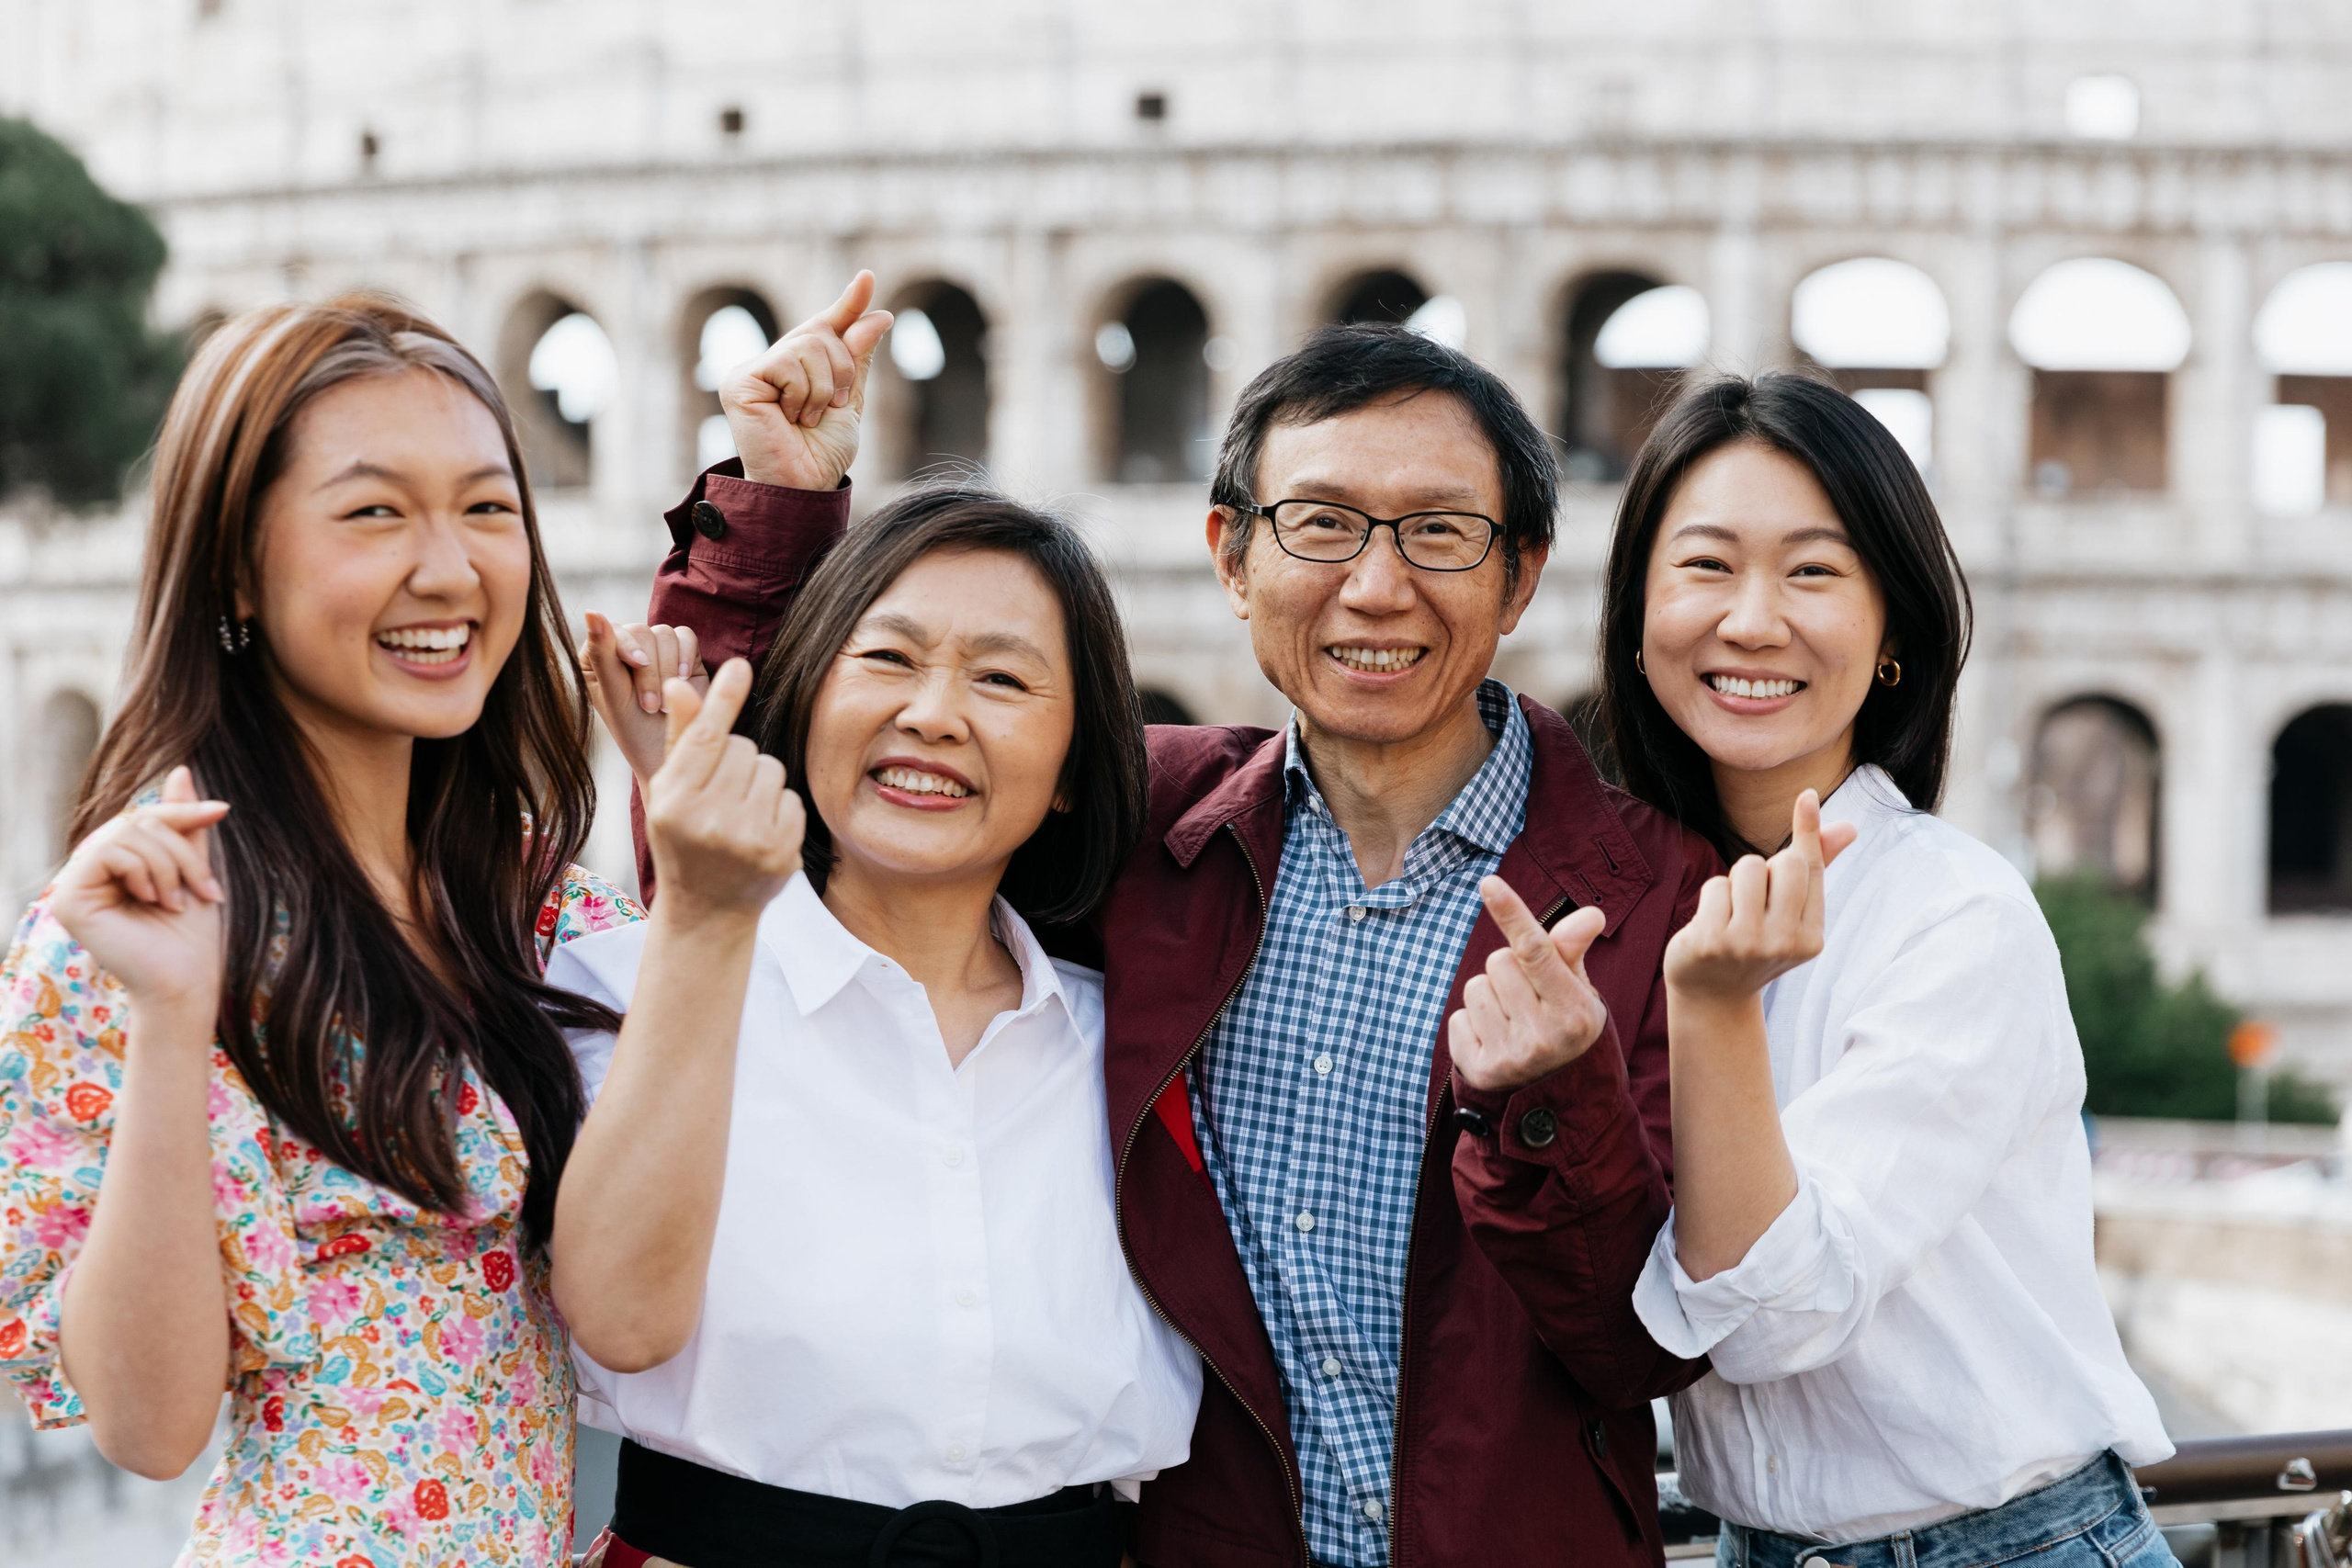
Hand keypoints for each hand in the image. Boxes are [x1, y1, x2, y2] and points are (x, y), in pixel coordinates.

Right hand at [48, 766, 228, 1019]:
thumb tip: (180, 770)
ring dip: (168, 865)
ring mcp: (73, 883)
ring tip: (177, 902)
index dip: (182, 810)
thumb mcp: (193, 867)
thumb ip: (183, 824)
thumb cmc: (191, 934)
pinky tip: (153, 901)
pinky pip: (108, 852)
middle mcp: (89, 870)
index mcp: (116, 863)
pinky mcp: (68, 898)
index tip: (222, 811)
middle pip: (137, 821)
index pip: (144, 816)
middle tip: (203, 889)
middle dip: (181, 850)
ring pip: (126, 834)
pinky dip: (143, 872)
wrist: (187, 980)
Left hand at [582, 612, 708, 781]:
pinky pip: (686, 637)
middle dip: (650, 669)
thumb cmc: (635, 731)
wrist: (673, 753)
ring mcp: (656, 650)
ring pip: (664, 633)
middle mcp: (625, 648)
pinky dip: (686, 657)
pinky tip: (685, 680)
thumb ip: (603, 653)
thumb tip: (591, 610)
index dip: (627, 645)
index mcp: (597, 657)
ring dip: (668, 669)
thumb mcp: (615, 694)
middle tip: (652, 705)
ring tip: (666, 705)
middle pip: (641, 630)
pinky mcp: (684, 654)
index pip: (611, 631)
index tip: (638, 665)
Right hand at [643, 659, 803, 923]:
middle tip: (721, 794)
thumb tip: (682, 684)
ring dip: (760, 782)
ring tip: (740, 813)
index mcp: (674, 803)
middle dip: (737, 761)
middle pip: (743, 748)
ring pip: (770, 768)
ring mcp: (747, 839)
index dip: (723, 699)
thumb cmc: (684, 841)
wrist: (707, 911)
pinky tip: (760, 831)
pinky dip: (779, 808)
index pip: (704, 739)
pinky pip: (790, 798)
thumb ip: (682, 739)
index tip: (739, 666)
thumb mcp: (670, 794)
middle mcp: (708, 821)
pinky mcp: (780, 852)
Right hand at [720, 271, 892, 490]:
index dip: (847, 304)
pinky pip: (787, 364)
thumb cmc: (822, 451)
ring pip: (807, 346)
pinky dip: (801, 394)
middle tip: (831, 405)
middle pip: (822, 332)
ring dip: (821, 388)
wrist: (804, 485)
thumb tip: (878, 315)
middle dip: (840, 369)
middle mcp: (774, 362)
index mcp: (800, 367)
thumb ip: (857, 358)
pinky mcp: (740, 381)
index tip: (867, 278)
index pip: (826, 326)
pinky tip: (788, 417)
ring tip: (807, 417)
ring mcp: (754, 370)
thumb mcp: (850, 400)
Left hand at [1448, 878, 1610, 1093]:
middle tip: (1529, 999)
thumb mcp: (1577, 990)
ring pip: (1475, 987)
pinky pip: (1458, 1018)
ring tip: (1512, 1021)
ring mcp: (1511, 1058)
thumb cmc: (1565, 1023)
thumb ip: (1571, 950)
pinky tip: (1495, 1041)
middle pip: (1499, 962)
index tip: (1489, 884)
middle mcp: (1544, 1038)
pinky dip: (1471, 1024)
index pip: (1536, 951)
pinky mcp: (1480, 1072)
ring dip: (1490, 996)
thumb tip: (1590, 914)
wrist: (1556, 1092)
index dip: (1512, 913)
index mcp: (1575, 1012)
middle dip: (1509, 971)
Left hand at [1663, 790, 1857, 1002]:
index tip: (1805, 796)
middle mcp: (1785, 942)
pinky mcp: (1711, 942)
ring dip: (1735, 881)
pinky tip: (1710, 925)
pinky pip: (1714, 885)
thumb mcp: (1789, 914)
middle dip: (1764, 868)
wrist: (1712, 997)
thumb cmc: (1754, 943)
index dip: (1807, 829)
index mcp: (1811, 936)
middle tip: (1754, 900)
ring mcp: (1747, 945)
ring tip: (1732, 912)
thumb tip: (1850, 826)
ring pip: (1747, 868)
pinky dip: (1711, 896)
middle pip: (1782, 862)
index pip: (1810, 869)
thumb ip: (1815, 868)